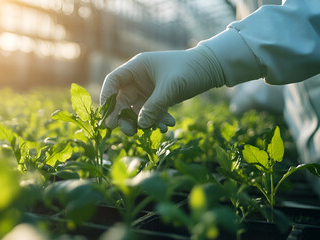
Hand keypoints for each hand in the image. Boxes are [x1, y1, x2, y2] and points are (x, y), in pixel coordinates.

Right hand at [100, 45, 224, 135]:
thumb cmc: (189, 70)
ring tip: (160, 129)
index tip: (107, 117)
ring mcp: (148, 88)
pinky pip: (151, 112)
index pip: (113, 82)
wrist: (212, 68)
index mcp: (137, 67)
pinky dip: (157, 120)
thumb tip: (140, 125)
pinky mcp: (158, 97)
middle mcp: (138, 77)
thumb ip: (154, 106)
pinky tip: (169, 124)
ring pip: (137, 110)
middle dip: (125, 117)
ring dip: (145, 121)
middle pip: (122, 100)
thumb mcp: (170, 88)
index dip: (107, 98)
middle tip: (130, 132)